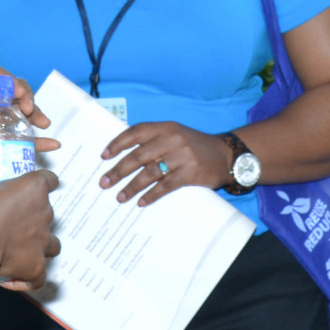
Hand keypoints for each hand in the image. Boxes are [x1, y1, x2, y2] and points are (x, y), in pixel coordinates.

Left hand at [0, 62, 55, 170]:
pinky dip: (30, 140)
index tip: (21, 97)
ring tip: (44, 126)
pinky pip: (12, 137)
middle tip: (32, 113)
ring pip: (15, 113)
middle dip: (27, 100)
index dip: (12, 84)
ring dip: (33, 118)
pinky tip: (48, 143)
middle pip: (12, 92)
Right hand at [0, 170, 60, 291]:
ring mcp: (43, 241)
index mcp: (33, 188)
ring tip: (20, 253)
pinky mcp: (37, 266)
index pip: (50, 180)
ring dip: (40, 248)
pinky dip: (28, 278)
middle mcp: (45, 212)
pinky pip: (38, 277)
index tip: (35, 191)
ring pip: (52, 246)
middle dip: (31, 221)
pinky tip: (10, 278)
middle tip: (9, 228)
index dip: (44, 185)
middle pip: (47, 215)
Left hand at [99, 121, 233, 205]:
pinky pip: (165, 187)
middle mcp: (172, 139)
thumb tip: (123, 156)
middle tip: (104, 183)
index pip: (136, 132)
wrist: (226, 155)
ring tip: (120, 197)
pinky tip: (141, 202)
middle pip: (138, 156)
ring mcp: (182, 157)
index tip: (104, 156)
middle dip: (118, 170)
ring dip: (132, 187)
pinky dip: (151, 195)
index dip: (118, 143)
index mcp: (166, 127)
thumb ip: (153, 141)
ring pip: (149, 173)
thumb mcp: (175, 135)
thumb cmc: (195, 146)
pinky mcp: (190, 173)